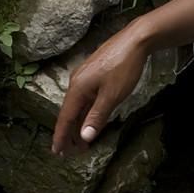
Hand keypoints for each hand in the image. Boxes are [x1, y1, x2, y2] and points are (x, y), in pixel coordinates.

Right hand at [51, 19, 151, 153]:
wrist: (136, 39)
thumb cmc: (124, 67)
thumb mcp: (112, 96)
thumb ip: (97, 117)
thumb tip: (84, 136)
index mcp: (77, 89)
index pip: (66, 118)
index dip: (61, 136)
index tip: (57, 152)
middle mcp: (76, 82)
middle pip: (69, 113)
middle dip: (69, 133)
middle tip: (71, 152)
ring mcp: (84, 77)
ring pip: (77, 106)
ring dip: (78, 124)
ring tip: (81, 141)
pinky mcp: (92, 74)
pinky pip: (84, 98)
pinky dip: (85, 112)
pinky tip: (89, 119)